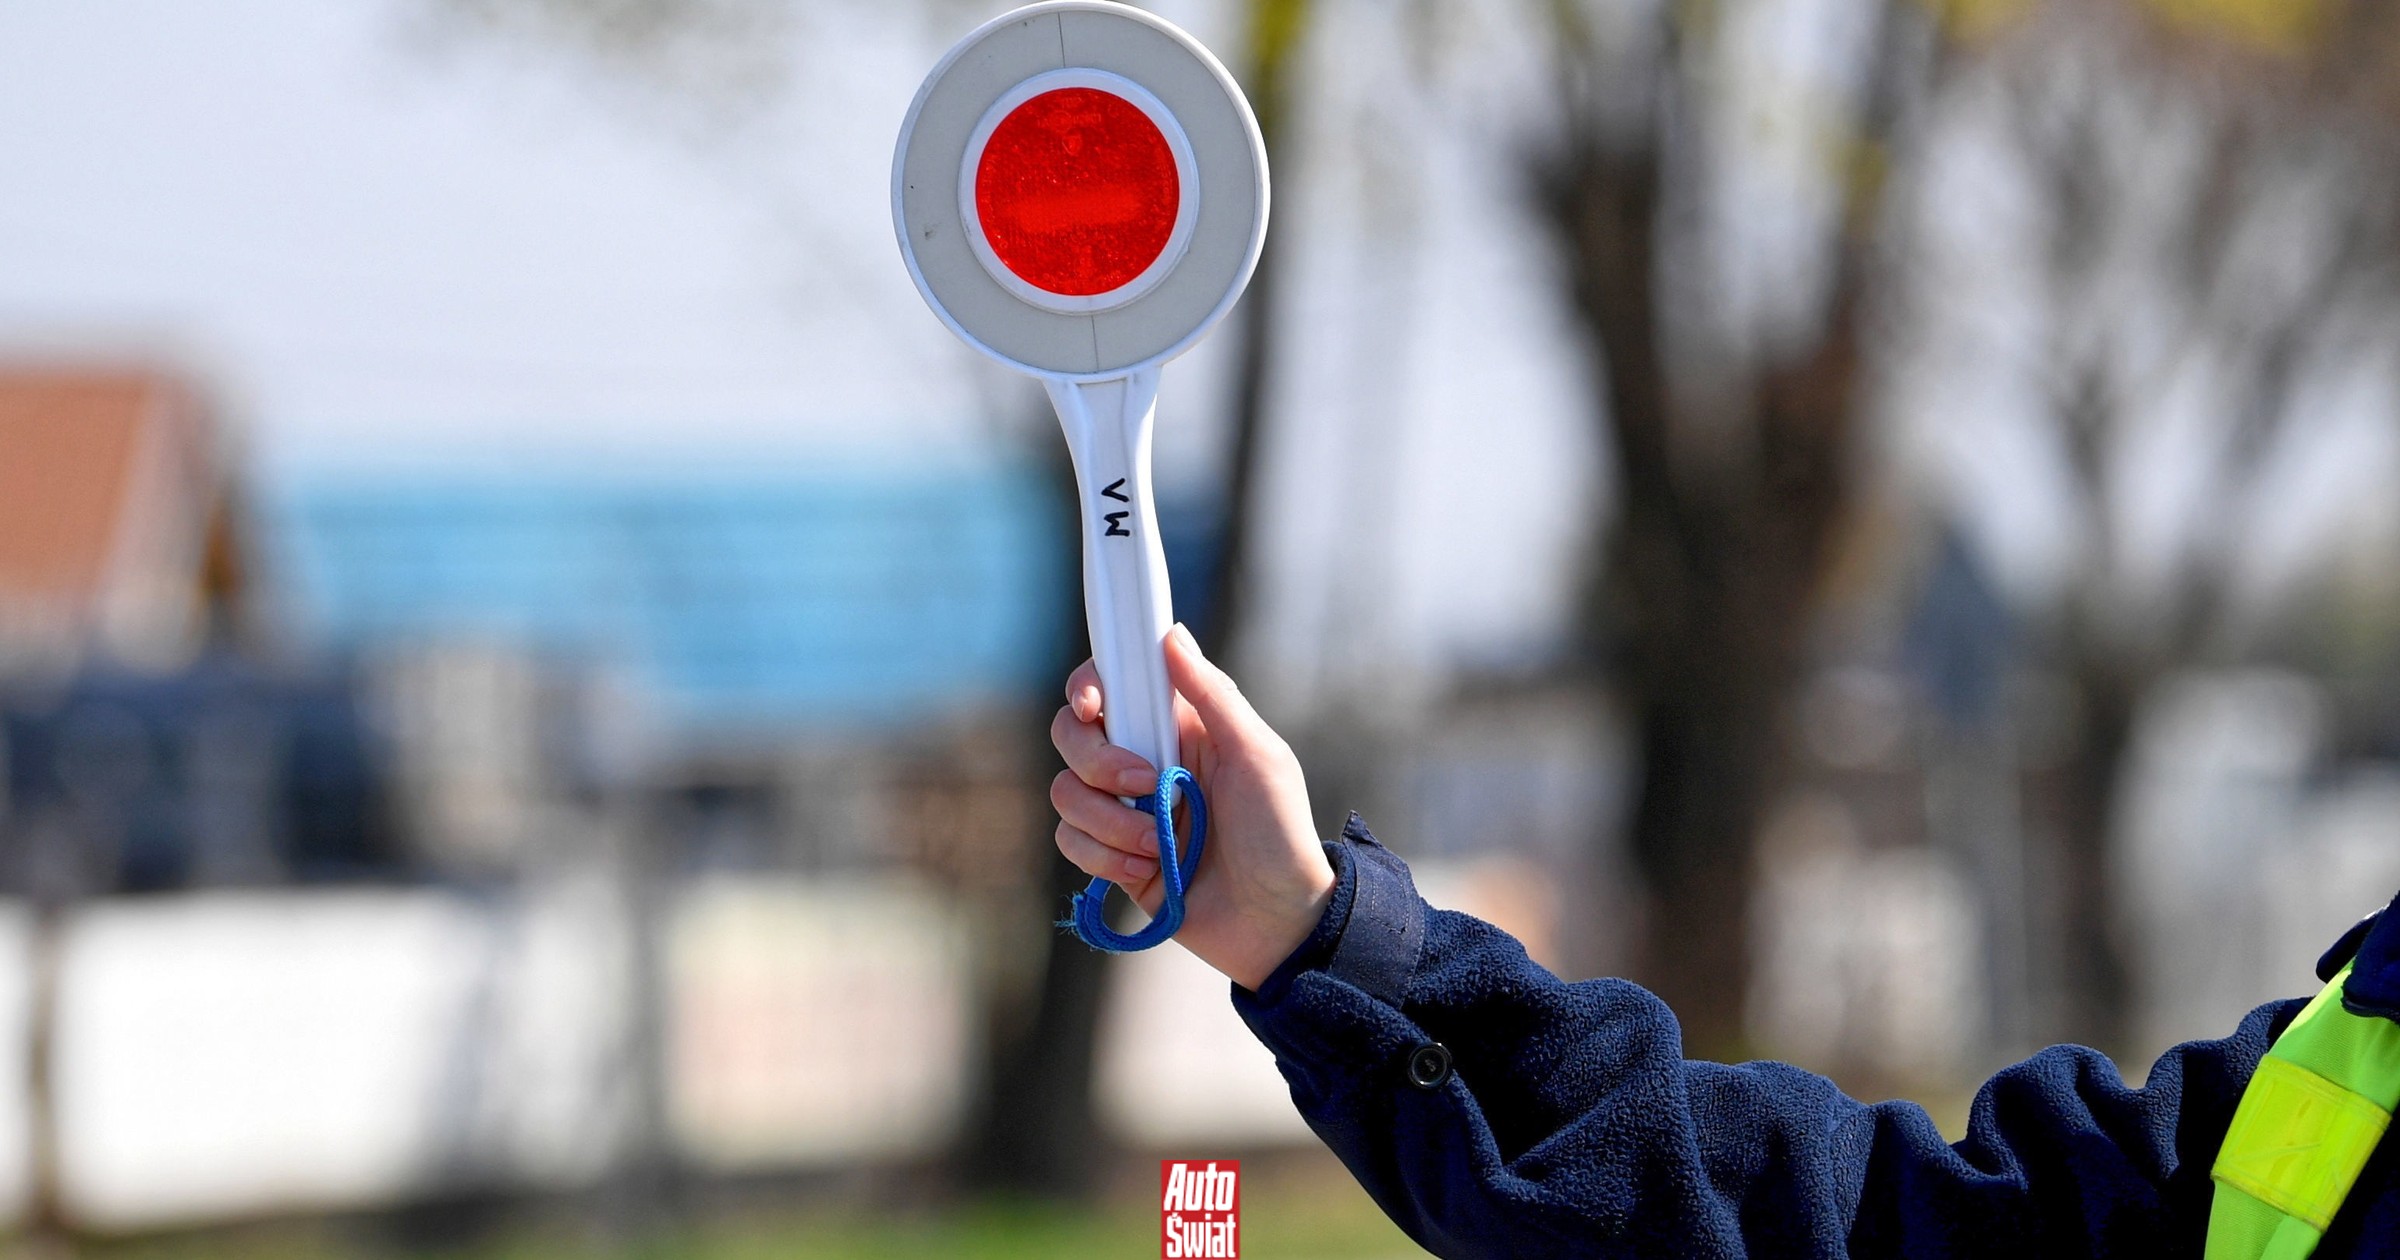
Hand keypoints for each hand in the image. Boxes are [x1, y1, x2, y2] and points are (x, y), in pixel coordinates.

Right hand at [1049, 624, 1335, 989]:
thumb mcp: (1257, 756)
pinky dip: (1104, 858)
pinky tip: (1148, 872)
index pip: (1113, 684)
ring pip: (1066, 792)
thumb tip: (1171, 635)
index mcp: (1178, 726)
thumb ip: (1213, 695)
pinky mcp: (1112, 857)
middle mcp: (1142, 760)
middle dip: (1098, 762)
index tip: (1095, 705)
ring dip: (1110, 822)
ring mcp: (1124, 810)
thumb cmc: (1279, 835)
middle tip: (1147, 784)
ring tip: (1160, 846)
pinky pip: (1070, 841)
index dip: (1089, 685)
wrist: (1276, 924)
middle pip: (1072, 734)